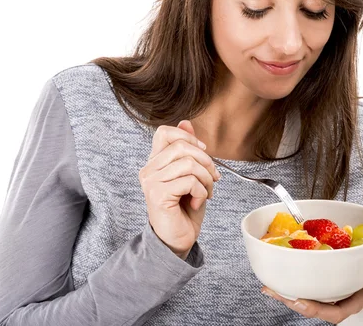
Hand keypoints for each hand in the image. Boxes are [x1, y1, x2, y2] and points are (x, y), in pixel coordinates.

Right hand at [139, 120, 220, 258]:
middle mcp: (149, 169)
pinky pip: (189, 181)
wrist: (178, 239)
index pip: (164, 132)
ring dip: (206, 179)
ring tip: (206, 192)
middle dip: (206, 161)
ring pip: (188, 164)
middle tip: (213, 179)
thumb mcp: (192, 175)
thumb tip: (187, 123)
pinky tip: (197, 202)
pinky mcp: (157, 194)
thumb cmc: (185, 209)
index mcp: (155, 162)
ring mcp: (151, 182)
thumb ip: (188, 150)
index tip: (204, 152)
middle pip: (182, 146)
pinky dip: (201, 191)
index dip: (188, 137)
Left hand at [262, 242, 362, 323]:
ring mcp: (332, 289)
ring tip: (270, 286)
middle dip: (293, 302)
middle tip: (275, 291)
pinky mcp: (325, 278)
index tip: (300, 301)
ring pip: (308, 297)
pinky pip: (307, 283)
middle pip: (314, 307)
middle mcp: (341, 297)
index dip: (316, 310)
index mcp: (357, 298)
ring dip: (287, 293)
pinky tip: (279, 273)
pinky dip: (292, 279)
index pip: (335, 313)